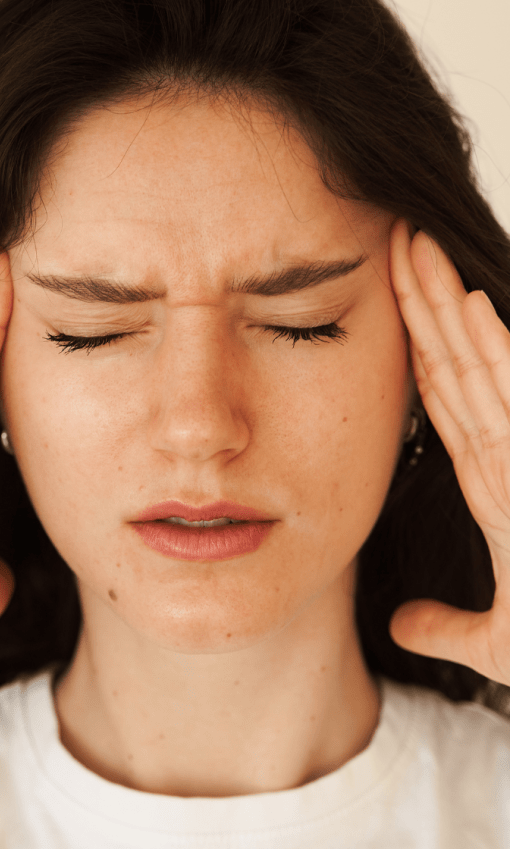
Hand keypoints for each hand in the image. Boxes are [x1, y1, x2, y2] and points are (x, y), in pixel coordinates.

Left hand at [388, 219, 509, 682]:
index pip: (446, 400)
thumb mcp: (503, 645)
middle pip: (458, 364)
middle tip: (390, 237)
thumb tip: (400, 628)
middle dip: (423, 302)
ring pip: (485, 366)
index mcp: (500, 484)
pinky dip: (498, 353)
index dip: (416, 347)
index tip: (385, 300)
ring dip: (449, 306)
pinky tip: (469, 308)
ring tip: (414, 247)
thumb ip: (452, 628)